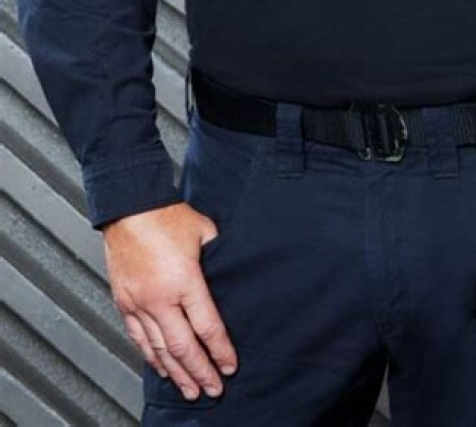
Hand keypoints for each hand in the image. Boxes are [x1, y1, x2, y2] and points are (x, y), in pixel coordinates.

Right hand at [102, 202, 237, 399]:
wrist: (129, 206)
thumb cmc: (166, 215)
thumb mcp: (205, 231)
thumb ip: (217, 256)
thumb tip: (229, 271)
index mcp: (185, 280)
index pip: (207, 326)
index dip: (220, 350)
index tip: (230, 366)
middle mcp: (160, 298)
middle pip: (183, 347)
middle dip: (200, 372)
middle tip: (213, 389)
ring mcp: (139, 302)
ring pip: (159, 349)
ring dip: (176, 373)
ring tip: (189, 390)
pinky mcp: (124, 302)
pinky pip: (138, 338)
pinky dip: (151, 357)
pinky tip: (161, 367)